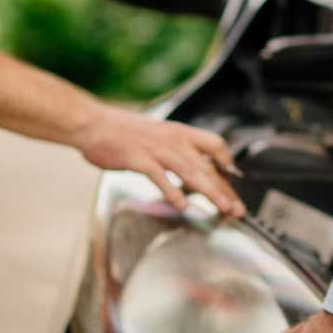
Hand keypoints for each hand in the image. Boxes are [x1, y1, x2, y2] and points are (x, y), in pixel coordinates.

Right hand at [71, 104, 245, 218]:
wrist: (95, 123)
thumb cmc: (124, 132)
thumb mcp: (158, 135)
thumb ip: (177, 150)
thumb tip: (195, 165)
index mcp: (180, 133)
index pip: (215, 146)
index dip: (229, 163)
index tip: (236, 181)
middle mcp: (174, 140)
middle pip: (207, 165)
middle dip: (225, 189)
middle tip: (237, 209)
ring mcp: (157, 150)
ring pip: (191, 171)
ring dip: (210, 191)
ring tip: (223, 208)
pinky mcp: (138, 159)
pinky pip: (160, 176)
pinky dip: (172, 191)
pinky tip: (182, 205)